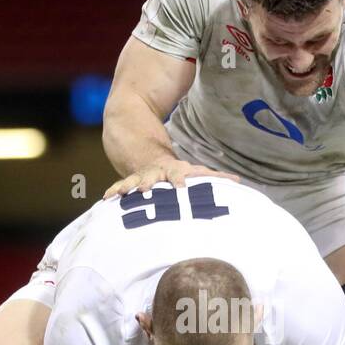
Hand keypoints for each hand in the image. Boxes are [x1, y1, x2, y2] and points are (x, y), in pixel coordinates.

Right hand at [103, 157, 239, 199]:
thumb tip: (238, 181)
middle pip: (155, 178)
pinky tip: (107, 197)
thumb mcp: (195, 171)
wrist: (145, 147)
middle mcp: (158, 174)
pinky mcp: (131, 182)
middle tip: (144, 190)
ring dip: (129, 188)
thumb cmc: (177, 171)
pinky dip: (115, 191)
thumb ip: (215, 177)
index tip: (181, 187)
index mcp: (176, 171)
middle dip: (150, 183)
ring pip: (135, 181)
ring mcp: (143, 177)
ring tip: (119, 194)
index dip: (180, 180)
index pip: (180, 175)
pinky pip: (122, 186)